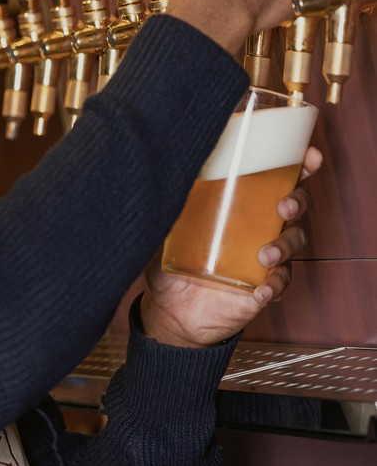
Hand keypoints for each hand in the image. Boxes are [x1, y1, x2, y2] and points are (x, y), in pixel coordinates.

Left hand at [140, 146, 322, 348]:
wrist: (171, 309)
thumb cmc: (171, 258)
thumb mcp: (165, 225)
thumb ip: (165, 199)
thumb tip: (156, 169)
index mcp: (241, 203)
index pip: (276, 178)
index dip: (300, 166)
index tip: (310, 156)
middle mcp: (258, 226)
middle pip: (294, 206)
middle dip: (297, 202)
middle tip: (283, 207)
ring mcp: (265, 257)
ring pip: (293, 242)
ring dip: (285, 246)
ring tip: (265, 256)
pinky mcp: (263, 286)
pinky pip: (281, 284)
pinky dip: (275, 285)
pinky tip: (261, 290)